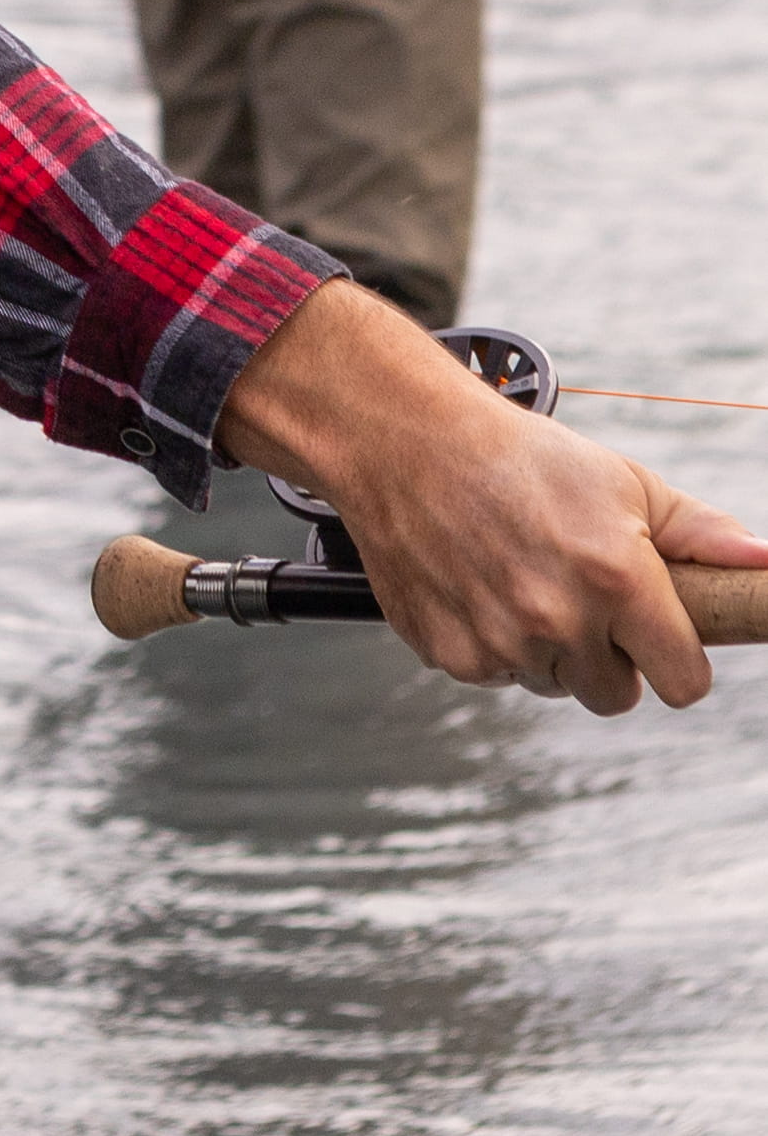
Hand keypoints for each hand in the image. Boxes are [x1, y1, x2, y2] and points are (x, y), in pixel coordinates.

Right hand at [216, 282, 767, 710]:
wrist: (403, 440)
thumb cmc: (519, 456)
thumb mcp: (620, 479)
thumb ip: (698, 532)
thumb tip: (763, 561)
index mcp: (616, 578)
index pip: (683, 681)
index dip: (676, 660)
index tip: (659, 638)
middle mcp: (560, 618)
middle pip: (617, 695)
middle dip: (609, 657)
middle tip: (579, 596)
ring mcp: (501, 642)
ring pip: (552, 683)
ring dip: (546, 648)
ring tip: (519, 575)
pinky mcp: (450, 654)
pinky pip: (495, 674)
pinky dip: (490, 641)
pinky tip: (476, 582)